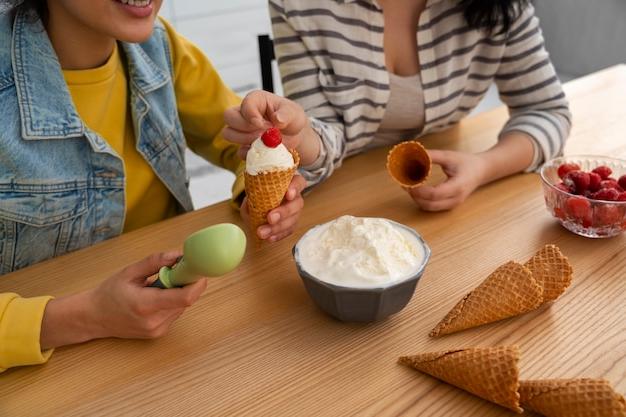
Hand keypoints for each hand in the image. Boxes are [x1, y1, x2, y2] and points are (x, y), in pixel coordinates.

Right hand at [87, 251, 206, 338]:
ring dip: (177, 294)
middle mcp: (154, 321)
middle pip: (186, 300)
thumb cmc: (109, 293)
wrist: (94, 318)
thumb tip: (178, 255)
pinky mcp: (159, 334)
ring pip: (182, 307)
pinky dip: (171, 303)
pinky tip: (154, 300)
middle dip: (184, 284)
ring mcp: (157, 330)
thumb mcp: (129, 272)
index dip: (197, 283)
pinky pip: (175, 313)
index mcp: (146, 305)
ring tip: (155, 288)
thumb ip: (155, 262)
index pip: (185, 298)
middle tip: (170, 274)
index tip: (197, 270)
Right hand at [223, 90, 308, 158]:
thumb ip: (286, 115)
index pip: (245, 104)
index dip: (251, 115)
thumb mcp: (294, 113)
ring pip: (229, 133)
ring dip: (246, 140)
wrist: (294, 136)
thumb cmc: (291, 119)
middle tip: (263, 134)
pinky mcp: (243, 146)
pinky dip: (251, 154)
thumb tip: (278, 119)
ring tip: (266, 142)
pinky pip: (239, 152)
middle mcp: (244, 113)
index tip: (262, 125)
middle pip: (229, 116)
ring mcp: (241, 130)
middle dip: (245, 128)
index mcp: (256, 100)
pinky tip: (264, 151)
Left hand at [241, 174, 305, 241]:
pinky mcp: (292, 225)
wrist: (256, 208)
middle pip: (297, 203)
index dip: (295, 187)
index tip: (288, 194)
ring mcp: (295, 212)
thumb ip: (253, 196)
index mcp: (288, 183)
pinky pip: (288, 231)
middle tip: (270, 218)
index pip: (298, 182)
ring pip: (293, 219)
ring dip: (278, 227)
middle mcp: (295, 197)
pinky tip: (269, 238)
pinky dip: (278, 235)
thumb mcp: (253, 192)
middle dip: (284, 212)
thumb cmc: (258, 195)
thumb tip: (250, 202)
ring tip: (263, 232)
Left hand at [407, 150, 487, 210]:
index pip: (434, 194)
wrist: (482, 171)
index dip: (418, 189)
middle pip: (429, 204)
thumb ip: (432, 156)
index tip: (406, 181)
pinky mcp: (449, 205)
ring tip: (408, 184)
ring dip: (416, 198)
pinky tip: (416, 188)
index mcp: (458, 187)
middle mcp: (455, 199)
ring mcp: (452, 204)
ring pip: (428, 207)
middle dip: (414, 194)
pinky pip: (431, 206)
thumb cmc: (467, 162)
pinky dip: (421, 199)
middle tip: (403, 182)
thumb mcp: (449, 156)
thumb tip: (413, 154)